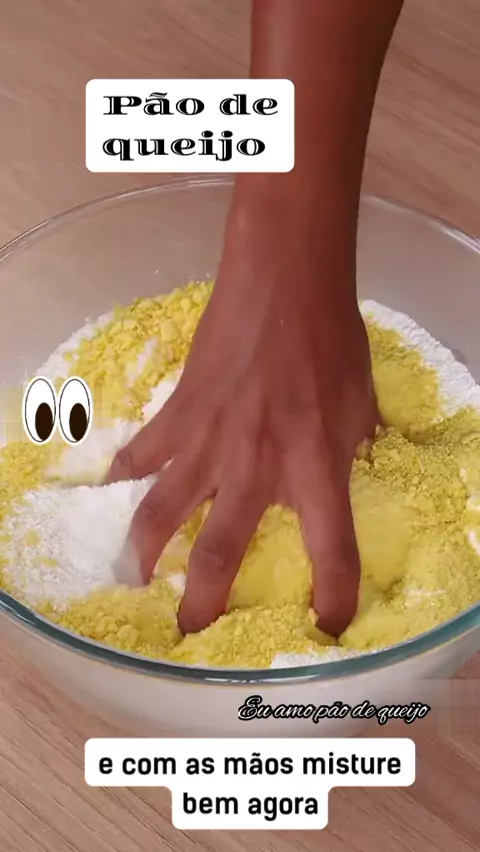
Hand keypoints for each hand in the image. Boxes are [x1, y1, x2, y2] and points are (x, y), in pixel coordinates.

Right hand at [107, 208, 379, 637]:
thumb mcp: (362, 405)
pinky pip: (142, 455)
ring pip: (159, 514)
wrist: (286, 283)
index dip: (334, 599)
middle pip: (219, 555)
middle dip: (203, 604)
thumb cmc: (333, 340)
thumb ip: (350, 450)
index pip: (333, 552)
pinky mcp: (179, 414)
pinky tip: (117, 490)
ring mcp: (208, 442)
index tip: (327, 625)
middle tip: (191, 630)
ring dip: (144, 553)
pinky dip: (127, 475)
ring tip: (136, 578)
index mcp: (316, 467)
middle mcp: (256, 468)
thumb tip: (345, 469)